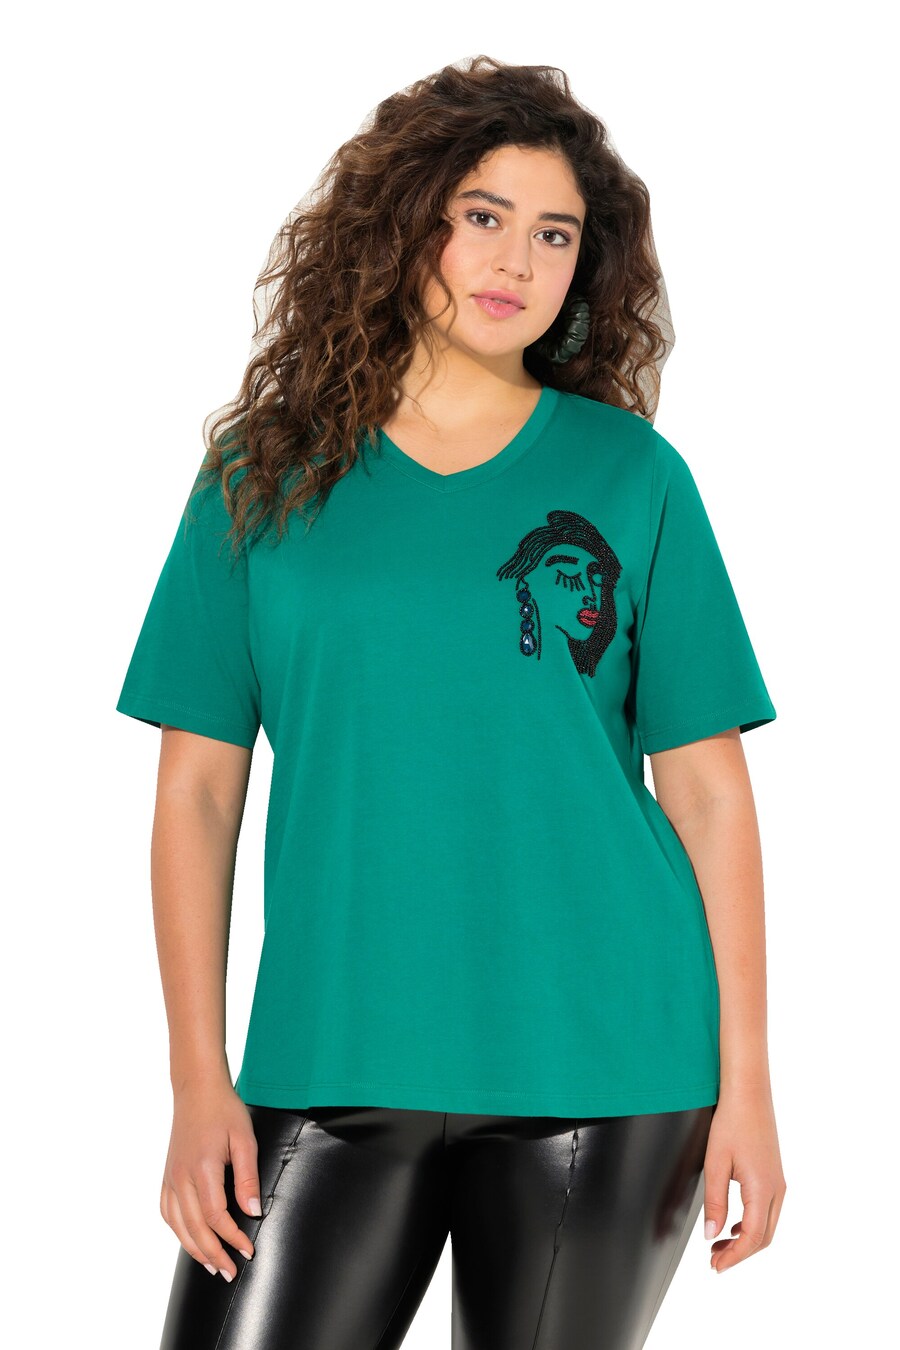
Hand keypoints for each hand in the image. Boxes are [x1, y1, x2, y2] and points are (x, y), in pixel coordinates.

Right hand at [160, 1081, 262, 1280]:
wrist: (197, 1090)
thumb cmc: (224, 1111)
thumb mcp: (244, 1139)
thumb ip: (248, 1178)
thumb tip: (253, 1213)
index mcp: (202, 1168)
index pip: (216, 1216)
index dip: (232, 1238)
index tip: (248, 1250)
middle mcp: (181, 1177)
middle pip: (194, 1228)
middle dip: (213, 1254)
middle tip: (230, 1272)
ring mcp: (170, 1177)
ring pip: (178, 1225)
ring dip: (194, 1249)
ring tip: (212, 1266)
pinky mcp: (167, 1175)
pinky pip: (167, 1212)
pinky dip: (178, 1231)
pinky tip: (190, 1240)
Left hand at [703, 1081, 786, 1272]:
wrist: (749, 1094)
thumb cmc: (731, 1122)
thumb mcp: (716, 1163)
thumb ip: (715, 1202)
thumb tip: (712, 1236)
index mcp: (763, 1190)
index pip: (751, 1238)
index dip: (733, 1257)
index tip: (715, 1266)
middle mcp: (777, 1190)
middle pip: (762, 1238)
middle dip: (739, 1253)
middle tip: (714, 1259)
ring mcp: (779, 1183)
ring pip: (767, 1227)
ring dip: (745, 1240)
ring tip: (719, 1245)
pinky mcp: (775, 1176)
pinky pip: (768, 1212)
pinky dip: (752, 1225)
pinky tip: (733, 1224)